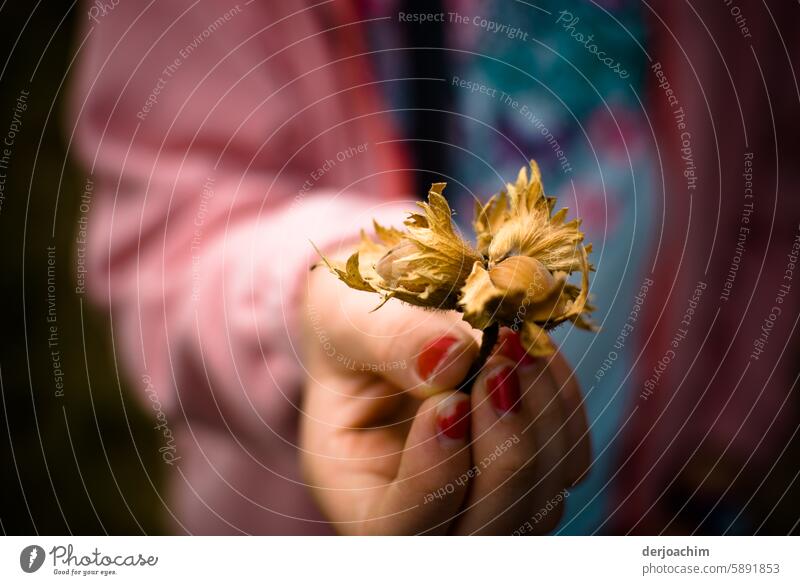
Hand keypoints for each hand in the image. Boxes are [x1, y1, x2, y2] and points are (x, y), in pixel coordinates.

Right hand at [300, 268, 590, 533]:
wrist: (384, 308)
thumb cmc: (348, 321)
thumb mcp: (343, 317)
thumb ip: (390, 340)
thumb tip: (453, 360)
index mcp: (358, 490)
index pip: (400, 528)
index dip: (436, 476)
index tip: (451, 398)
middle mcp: (426, 511)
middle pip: (485, 532)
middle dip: (507, 453)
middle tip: (500, 365)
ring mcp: (484, 493)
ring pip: (540, 505)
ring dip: (543, 421)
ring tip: (516, 345)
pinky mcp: (529, 465)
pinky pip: (568, 460)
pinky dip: (562, 405)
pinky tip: (531, 353)